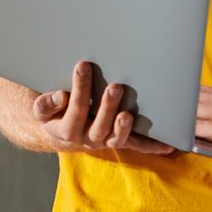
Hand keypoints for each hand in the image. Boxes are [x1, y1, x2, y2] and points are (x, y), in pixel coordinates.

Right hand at [32, 61, 176, 154]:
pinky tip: (170, 144)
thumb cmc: (54, 113)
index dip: (79, 88)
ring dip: (125, 127)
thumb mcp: (42, 110)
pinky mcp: (120, 141)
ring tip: (129, 114)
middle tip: (115, 86)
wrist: (61, 131)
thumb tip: (61, 96)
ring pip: (117, 139)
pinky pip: (137, 145)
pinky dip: (153, 146)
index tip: (83, 65)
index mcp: (67, 130)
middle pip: (99, 126)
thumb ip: (46, 104)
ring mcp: (106, 141)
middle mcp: (88, 139)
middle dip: (107, 106)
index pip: (75, 109)